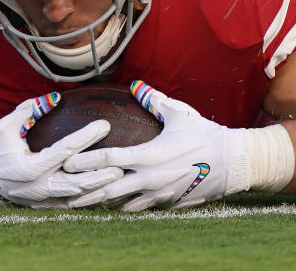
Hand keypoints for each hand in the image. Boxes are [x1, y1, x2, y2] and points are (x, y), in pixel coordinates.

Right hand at [0, 93, 123, 207]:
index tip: (105, 124)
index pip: (63, 150)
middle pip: (75, 181)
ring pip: (76, 197)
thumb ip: (29, 110)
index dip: (85, 137)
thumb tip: (55, 97)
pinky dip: (89, 199)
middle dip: (99, 172)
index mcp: (28, 166)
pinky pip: (72, 206)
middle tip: (121, 161)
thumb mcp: (6, 127)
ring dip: (99, 187)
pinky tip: (108, 192)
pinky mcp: (45, 207)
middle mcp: (37, 186)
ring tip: (121, 177)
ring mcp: (41, 199)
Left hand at [64, 81, 251, 211]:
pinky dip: (123, 207)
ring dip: (101, 203)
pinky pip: (139, 208)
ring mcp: (158, 195)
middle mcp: (150, 178)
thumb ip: (155, 100)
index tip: (67, 161)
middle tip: (63, 192)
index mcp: (149, 155)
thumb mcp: (180, 114)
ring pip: (121, 204)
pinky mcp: (167, 203)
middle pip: (108, 189)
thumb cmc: (204, 135)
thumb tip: (136, 86)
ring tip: (81, 203)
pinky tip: (112, 206)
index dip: (86, 160)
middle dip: (84, 192)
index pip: (109, 159)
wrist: (232, 163)